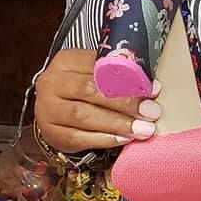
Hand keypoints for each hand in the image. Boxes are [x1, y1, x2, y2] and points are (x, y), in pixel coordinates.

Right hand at [34, 49, 161, 153]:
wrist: (53, 106)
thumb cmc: (82, 86)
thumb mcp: (95, 71)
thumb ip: (117, 74)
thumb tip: (151, 86)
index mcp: (66, 61)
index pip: (98, 66)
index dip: (128, 78)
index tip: (152, 89)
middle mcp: (53, 83)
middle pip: (90, 91)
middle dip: (124, 103)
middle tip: (150, 112)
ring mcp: (48, 110)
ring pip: (83, 116)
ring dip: (117, 123)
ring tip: (143, 128)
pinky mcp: (51, 133)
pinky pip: (78, 138)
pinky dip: (104, 139)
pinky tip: (124, 138)